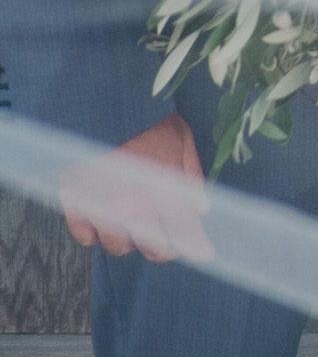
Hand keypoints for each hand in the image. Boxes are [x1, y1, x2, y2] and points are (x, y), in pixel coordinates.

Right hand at [60, 110, 211, 263]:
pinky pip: (87, 238)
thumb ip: (191, 176)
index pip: (186, 237)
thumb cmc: (146, 118)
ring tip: (131, 216)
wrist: (99, 104)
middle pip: (153, 250)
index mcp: (165, 193)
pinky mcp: (76, 207)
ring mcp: (103, 211)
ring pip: (119, 247)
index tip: (203, 251)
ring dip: (129, 237)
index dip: (197, 247)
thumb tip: (201, 207)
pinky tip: (103, 213)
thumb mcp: (181, 138)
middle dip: (164, 243)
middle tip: (165, 229)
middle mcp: (134, 210)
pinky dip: (96, 231)